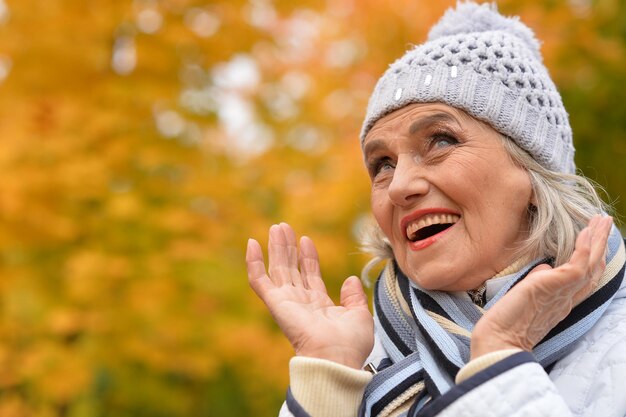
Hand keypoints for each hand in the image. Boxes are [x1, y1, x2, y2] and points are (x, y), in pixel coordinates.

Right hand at [246, 223, 373, 368]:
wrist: (335, 358)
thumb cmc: (350, 344)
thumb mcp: (359, 315)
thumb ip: (354, 296)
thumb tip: (351, 279)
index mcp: (319, 306)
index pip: (310, 275)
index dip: (308, 257)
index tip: (306, 239)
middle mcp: (301, 302)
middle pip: (291, 269)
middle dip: (288, 248)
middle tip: (284, 227)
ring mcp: (286, 302)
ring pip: (277, 269)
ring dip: (276, 248)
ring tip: (276, 227)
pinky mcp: (275, 302)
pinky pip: (258, 280)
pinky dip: (253, 262)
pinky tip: (252, 243)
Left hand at [471, 215, 612, 358]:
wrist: (499, 340)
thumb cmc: (506, 323)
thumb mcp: (526, 297)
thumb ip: (538, 282)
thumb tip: (544, 267)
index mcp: (562, 302)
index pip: (584, 277)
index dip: (592, 258)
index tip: (594, 239)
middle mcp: (568, 298)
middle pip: (593, 267)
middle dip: (600, 244)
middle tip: (606, 223)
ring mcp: (563, 292)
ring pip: (591, 263)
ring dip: (597, 239)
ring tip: (603, 220)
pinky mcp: (554, 285)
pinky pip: (577, 263)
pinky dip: (583, 246)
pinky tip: (586, 230)